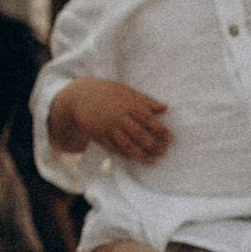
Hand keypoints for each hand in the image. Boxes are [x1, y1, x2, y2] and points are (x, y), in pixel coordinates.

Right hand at [52, 76, 173, 163]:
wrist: (80, 96)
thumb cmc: (108, 92)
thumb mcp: (127, 91)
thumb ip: (146, 101)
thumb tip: (165, 108)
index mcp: (128, 104)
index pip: (148, 119)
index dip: (161, 130)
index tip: (170, 138)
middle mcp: (119, 117)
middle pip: (139, 134)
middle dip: (153, 144)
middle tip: (164, 152)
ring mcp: (108, 127)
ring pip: (127, 144)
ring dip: (141, 154)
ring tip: (152, 160)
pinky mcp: (99, 136)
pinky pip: (113, 148)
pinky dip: (125, 154)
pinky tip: (134, 158)